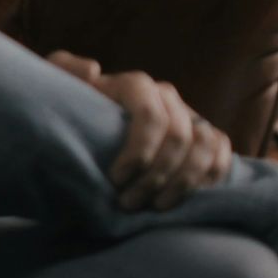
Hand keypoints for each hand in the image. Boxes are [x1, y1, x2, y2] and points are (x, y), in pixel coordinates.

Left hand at [46, 50, 231, 210]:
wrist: (85, 125)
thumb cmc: (69, 109)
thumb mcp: (56, 86)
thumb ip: (63, 70)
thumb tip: (93, 70)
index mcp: (134, 85)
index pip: (151, 115)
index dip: (139, 151)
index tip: (116, 179)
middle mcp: (166, 97)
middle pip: (178, 136)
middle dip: (156, 175)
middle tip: (129, 203)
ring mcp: (188, 115)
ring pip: (205, 145)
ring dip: (184, 181)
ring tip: (156, 207)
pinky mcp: (204, 135)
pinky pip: (222, 152)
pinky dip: (211, 176)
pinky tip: (187, 198)